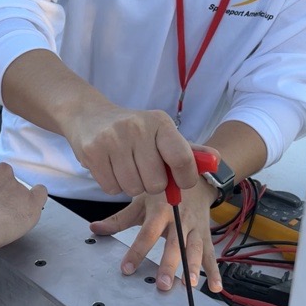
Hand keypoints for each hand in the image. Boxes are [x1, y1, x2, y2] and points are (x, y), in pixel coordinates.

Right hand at [65, 106, 198, 197]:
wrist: (89, 116)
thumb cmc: (133, 130)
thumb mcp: (162, 133)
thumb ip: (189, 151)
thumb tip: (216, 161)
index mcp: (159, 122)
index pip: (181, 159)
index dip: (185, 178)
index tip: (180, 182)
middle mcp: (136, 128)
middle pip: (156, 183)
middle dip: (152, 184)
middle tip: (145, 171)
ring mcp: (112, 139)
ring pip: (133, 189)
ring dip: (132, 186)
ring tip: (127, 168)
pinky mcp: (92, 152)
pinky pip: (112, 189)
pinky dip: (114, 185)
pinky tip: (112, 168)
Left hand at [89, 181, 222, 292]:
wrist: (195, 177)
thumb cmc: (163, 193)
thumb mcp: (141, 201)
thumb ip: (119, 219)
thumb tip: (95, 229)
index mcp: (160, 211)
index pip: (147, 233)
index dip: (136, 251)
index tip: (126, 269)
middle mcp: (179, 220)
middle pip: (174, 244)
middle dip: (169, 264)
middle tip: (162, 284)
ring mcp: (195, 228)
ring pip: (195, 249)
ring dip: (193, 268)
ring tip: (190, 285)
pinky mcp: (206, 235)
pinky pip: (210, 254)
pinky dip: (214, 271)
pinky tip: (215, 287)